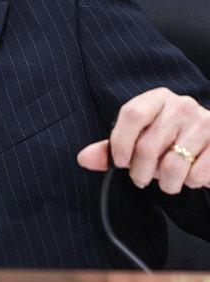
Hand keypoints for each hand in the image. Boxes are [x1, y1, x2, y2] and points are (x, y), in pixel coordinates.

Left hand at [77, 87, 209, 193]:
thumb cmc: (170, 140)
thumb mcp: (140, 139)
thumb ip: (112, 148)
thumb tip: (84, 158)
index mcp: (157, 99)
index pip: (132, 114)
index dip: (120, 142)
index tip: (119, 162)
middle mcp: (182, 106)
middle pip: (148, 146)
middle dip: (139, 172)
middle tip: (140, 179)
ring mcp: (204, 123)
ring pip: (172, 166)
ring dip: (166, 183)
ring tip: (168, 181)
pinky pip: (198, 174)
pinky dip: (191, 183)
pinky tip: (191, 176)